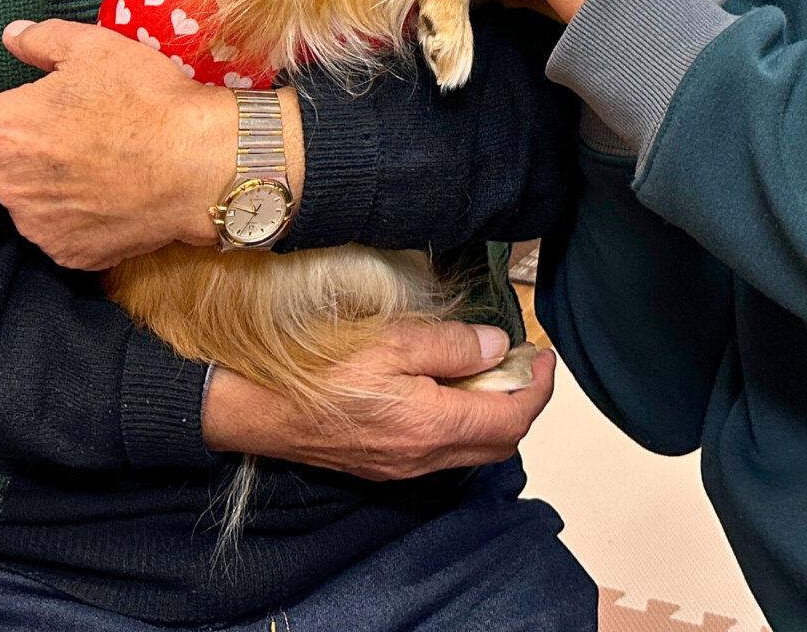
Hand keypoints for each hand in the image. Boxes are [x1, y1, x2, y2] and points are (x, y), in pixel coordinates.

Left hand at [0, 20, 301, 268]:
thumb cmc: (143, 98)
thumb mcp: (93, 47)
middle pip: (3, 170)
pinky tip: (113, 199)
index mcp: (4, 130)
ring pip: (32, 205)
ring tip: (100, 169)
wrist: (197, 164)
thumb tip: (10, 36)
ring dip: (52, 191)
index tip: (12, 125)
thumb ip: (41, 40)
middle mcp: (8, 185)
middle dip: (30, 156)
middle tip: (78, 137)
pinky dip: (80, 220)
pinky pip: (63, 233)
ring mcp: (38, 226)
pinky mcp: (69, 255)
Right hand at [203, 322, 555, 477]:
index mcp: (433, 425)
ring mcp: (404, 467)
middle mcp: (424, 456)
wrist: (261, 410)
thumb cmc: (320, 371)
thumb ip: (452, 345)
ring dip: (494, 416)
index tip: (545, 357)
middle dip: (523, 405)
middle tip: (527, 366)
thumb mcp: (392, 341)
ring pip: (472, 450)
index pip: (511, 417)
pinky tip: (451, 394)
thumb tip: (497, 347)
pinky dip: (463, 424)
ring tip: (493, 374)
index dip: (538, 388)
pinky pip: (443, 452)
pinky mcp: (386, 465)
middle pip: (499, 442)